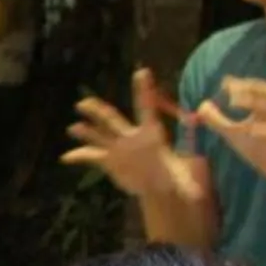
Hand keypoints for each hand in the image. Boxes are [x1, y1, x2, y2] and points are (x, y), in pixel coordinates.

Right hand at [64, 70, 185, 196]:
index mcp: (151, 134)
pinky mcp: (108, 160)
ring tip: (73, 127)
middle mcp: (130, 136)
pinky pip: (91, 156)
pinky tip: (66, 157)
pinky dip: (79, 156)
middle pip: (113, 119)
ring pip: (98, 134)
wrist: (157, 186)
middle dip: (98, 112)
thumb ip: (189, 182)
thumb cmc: (173, 176)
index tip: (142, 72)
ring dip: (86, 131)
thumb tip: (198, 193)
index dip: (144, 90)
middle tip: (85, 103)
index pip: (146, 108)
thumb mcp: (183, 178)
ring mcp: (117, 147)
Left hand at [193, 76, 265, 190]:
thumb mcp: (236, 134)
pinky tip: (250, 130)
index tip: (225, 81)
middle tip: (229, 90)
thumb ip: (218, 120)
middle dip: (251, 87)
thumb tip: (202, 105)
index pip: (261, 89)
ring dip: (255, 103)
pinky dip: (265, 131)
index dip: (244, 83)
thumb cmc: (261, 150)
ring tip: (233, 102)